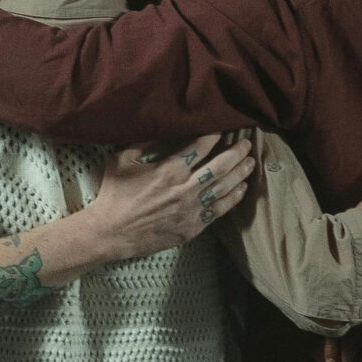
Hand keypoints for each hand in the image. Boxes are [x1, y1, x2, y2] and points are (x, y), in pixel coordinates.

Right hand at [85, 135, 256, 261]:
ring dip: (240, 174)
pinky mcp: (192, 227)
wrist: (111, 233)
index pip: (200, 147)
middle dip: (236, 153)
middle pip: (220, 166)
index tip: (222, 128)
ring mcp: (191, 210)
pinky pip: (219, 211)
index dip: (214, 135)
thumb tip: (160, 129)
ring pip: (224, 188)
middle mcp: (185, 189)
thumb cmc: (114, 195)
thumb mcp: (122, 160)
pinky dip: (232, 199)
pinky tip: (241, 190)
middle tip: (247, 144)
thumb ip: (143, 143)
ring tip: (251, 164)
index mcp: (169, 170)